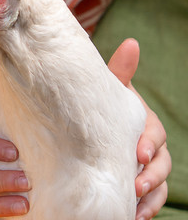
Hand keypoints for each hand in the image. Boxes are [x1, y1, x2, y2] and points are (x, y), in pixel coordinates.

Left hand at [107, 38, 170, 219]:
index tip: (138, 153)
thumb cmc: (99, 108)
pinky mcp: (139, 186)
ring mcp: (147, 168)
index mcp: (144, 123)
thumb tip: (132, 43)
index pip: (155, 134)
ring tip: (134, 206)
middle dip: (151, 175)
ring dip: (149, 197)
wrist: (84, 129)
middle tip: (135, 186)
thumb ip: (118, 73)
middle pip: (162, 164)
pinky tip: (134, 216)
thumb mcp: (107, 92)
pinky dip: (145, 209)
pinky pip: (150, 201)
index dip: (149, 144)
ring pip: (158, 185)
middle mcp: (150, 147)